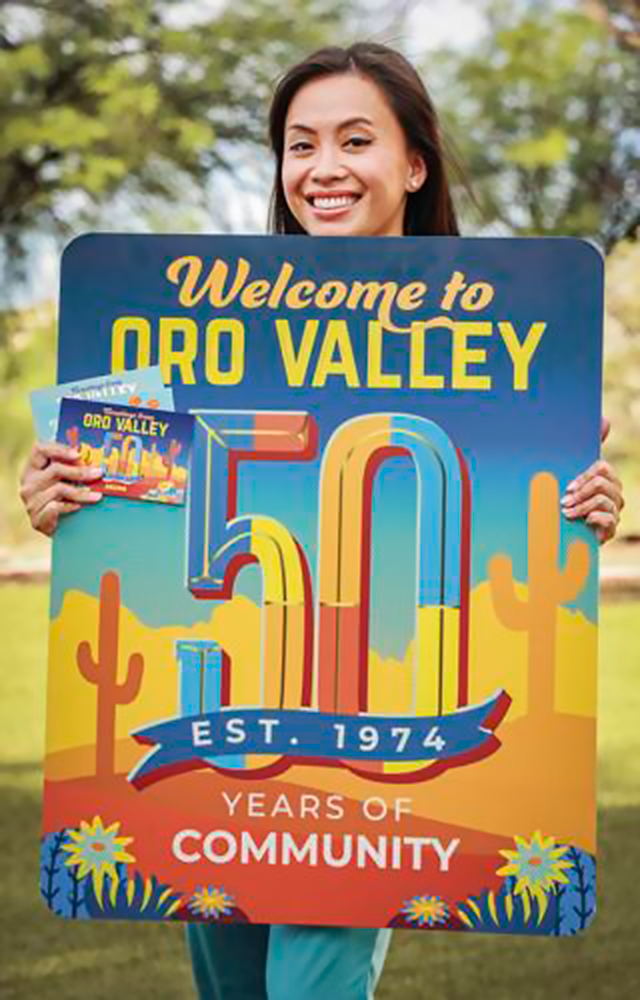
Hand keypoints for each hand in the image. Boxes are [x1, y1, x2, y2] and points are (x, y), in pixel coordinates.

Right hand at [19, 441, 102, 536]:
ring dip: (82, 492)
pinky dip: (69, 506)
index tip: (79, 455)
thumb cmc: (64, 500)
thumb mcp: (66, 481)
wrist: (58, 529)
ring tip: (98, 496)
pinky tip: (79, 508)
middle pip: (55, 469)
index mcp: (33, 468)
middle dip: (80, 472)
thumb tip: (94, 461)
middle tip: (98, 473)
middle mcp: (29, 481)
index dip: (59, 449)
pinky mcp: (36, 517)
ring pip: (59, 489)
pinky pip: (55, 507)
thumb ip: (72, 468)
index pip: (40, 449)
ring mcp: (31, 500)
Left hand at [560, 418, 623, 543]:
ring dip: (582, 507)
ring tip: (567, 514)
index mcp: (605, 479)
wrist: (558, 535)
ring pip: (604, 501)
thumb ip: (584, 448)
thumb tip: (606, 419)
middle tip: (564, 502)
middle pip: (604, 483)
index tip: (568, 487)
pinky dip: (593, 519)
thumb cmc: (565, 501)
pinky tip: (583, 522)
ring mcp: (614, 512)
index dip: (584, 476)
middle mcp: (613, 494)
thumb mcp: (568, 474)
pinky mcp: (610, 530)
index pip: (602, 468)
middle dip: (581, 492)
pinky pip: (610, 519)